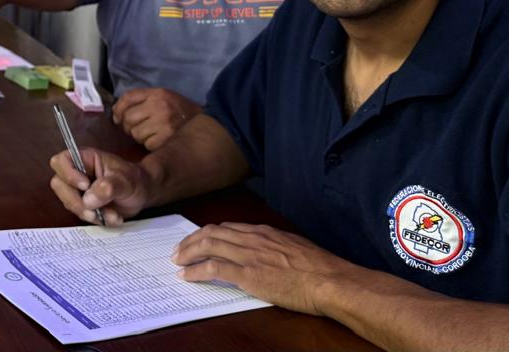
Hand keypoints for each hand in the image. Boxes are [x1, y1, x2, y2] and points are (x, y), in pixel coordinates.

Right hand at [49, 147, 151, 225]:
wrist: (142, 195)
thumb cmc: (134, 180)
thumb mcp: (126, 180)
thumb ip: (108, 187)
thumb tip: (88, 199)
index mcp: (85, 159)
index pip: (61, 162)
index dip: (68, 174)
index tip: (85, 185)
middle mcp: (77, 173)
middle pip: (59, 185)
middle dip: (76, 201)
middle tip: (94, 210)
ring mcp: (77, 190)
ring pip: (68, 202)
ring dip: (89, 213)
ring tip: (112, 215)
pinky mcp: (82, 204)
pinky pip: (80, 214)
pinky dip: (95, 219)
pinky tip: (112, 218)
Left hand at [112, 87, 201, 150]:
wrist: (206, 123)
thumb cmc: (179, 111)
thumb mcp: (163, 97)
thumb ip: (140, 99)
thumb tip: (115, 112)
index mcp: (158, 94)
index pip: (127, 98)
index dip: (118, 109)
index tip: (117, 117)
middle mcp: (160, 106)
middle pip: (128, 118)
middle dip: (128, 125)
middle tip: (136, 127)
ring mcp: (164, 123)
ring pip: (135, 133)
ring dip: (138, 136)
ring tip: (150, 133)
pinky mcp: (166, 139)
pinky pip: (146, 144)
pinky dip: (148, 144)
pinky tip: (157, 140)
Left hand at [173, 223, 354, 315]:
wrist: (331, 280)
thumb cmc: (321, 269)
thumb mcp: (296, 248)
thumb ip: (277, 247)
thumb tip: (267, 253)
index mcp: (265, 232)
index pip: (227, 227)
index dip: (208, 233)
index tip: (198, 240)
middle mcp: (253, 239)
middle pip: (212, 233)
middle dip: (191, 241)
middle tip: (178, 250)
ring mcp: (250, 255)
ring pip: (208, 246)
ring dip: (188, 253)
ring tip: (177, 261)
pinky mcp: (249, 274)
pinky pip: (214, 268)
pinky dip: (196, 270)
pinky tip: (187, 276)